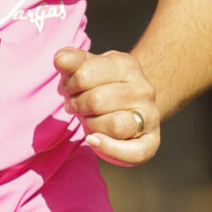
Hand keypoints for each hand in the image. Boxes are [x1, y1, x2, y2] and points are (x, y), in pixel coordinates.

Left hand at [54, 46, 159, 163]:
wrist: (130, 103)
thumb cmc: (101, 85)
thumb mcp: (86, 67)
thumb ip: (72, 61)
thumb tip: (61, 59)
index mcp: (127, 65)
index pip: (85, 74)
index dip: (70, 84)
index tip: (69, 87)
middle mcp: (143, 90)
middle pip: (97, 101)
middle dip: (78, 105)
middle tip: (76, 105)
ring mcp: (150, 116)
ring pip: (116, 125)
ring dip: (92, 126)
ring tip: (88, 120)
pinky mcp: (151, 142)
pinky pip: (134, 153)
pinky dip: (110, 149)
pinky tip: (95, 140)